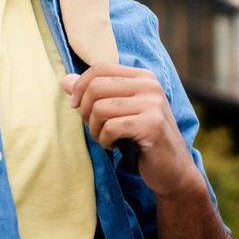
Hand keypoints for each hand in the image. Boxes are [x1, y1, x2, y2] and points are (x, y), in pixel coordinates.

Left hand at [60, 63, 203, 197]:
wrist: (173, 170)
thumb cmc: (142, 140)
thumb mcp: (118, 112)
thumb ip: (94, 94)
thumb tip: (65, 81)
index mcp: (142, 77)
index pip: (100, 68)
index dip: (80, 86)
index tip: (76, 107)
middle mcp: (150, 85)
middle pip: (96, 86)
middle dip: (86, 111)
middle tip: (95, 128)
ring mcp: (153, 103)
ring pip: (100, 108)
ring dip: (95, 129)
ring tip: (106, 139)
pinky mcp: (152, 124)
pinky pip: (111, 127)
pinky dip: (105, 141)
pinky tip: (115, 146)